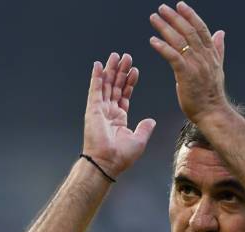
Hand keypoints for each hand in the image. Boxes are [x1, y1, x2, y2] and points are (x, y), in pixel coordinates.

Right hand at [83, 53, 155, 178]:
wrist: (107, 162)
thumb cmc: (121, 156)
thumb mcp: (139, 140)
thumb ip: (145, 128)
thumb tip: (151, 121)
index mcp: (119, 118)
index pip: (124, 95)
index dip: (129, 82)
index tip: (134, 70)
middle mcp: (108, 112)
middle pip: (115, 86)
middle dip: (120, 71)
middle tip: (126, 57)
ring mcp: (100, 109)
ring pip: (106, 85)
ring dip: (110, 70)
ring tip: (115, 56)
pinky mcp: (93, 109)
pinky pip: (95, 89)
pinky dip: (96, 77)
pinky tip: (98, 65)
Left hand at [149, 2, 228, 123]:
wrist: (212, 112)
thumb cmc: (211, 94)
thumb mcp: (217, 68)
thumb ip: (218, 49)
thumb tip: (220, 33)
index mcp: (211, 54)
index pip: (201, 28)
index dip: (190, 15)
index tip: (180, 5)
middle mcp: (204, 56)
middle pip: (188, 31)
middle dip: (174, 17)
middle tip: (162, 8)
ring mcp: (196, 65)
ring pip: (180, 41)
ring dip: (165, 28)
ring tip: (154, 18)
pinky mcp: (186, 75)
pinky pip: (173, 57)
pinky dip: (163, 47)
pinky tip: (153, 41)